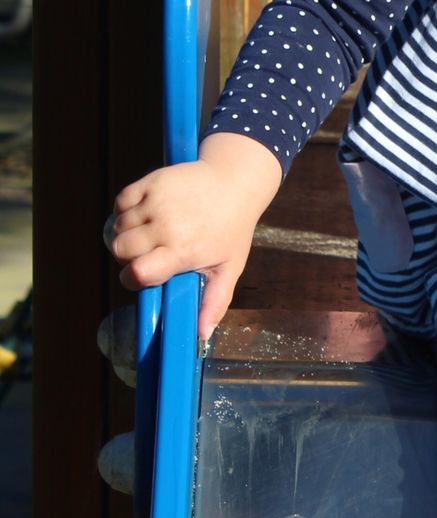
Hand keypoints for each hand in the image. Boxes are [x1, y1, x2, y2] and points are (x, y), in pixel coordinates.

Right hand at [103, 133, 282, 342]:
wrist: (237, 181)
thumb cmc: (233, 228)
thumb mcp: (230, 266)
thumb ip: (214, 302)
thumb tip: (201, 336)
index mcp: (184, 250)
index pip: (137, 272)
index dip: (134, 278)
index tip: (145, 274)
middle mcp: (169, 226)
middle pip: (120, 250)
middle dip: (129, 256)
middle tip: (149, 252)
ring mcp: (159, 201)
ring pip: (117, 227)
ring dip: (127, 232)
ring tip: (150, 232)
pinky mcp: (153, 181)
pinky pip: (121, 201)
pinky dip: (126, 210)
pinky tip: (145, 214)